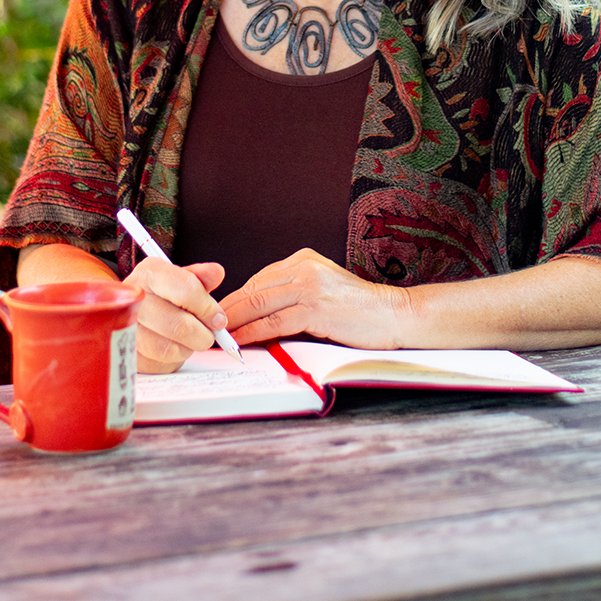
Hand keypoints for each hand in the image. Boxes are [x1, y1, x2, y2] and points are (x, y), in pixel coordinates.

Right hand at [122, 258, 226, 372]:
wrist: (136, 312)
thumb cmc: (163, 295)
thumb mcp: (182, 279)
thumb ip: (201, 277)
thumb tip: (216, 273)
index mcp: (150, 273)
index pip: (185, 289)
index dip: (207, 308)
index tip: (218, 318)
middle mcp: (133, 299)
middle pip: (179, 325)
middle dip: (203, 333)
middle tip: (209, 332)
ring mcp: (126, 329)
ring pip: (169, 349)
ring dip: (189, 347)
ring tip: (191, 338)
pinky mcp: (129, 354)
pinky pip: (159, 364)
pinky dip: (174, 358)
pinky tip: (175, 345)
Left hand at [221, 249, 409, 348]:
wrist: (392, 314)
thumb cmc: (358, 309)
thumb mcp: (321, 291)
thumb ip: (293, 295)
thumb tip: (257, 315)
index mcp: (304, 260)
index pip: (259, 279)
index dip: (235, 299)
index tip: (219, 314)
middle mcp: (304, 267)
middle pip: (254, 289)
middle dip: (228, 310)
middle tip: (208, 326)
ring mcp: (310, 286)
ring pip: (260, 303)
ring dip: (235, 322)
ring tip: (217, 336)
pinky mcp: (316, 307)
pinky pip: (275, 321)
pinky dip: (253, 332)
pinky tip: (241, 341)